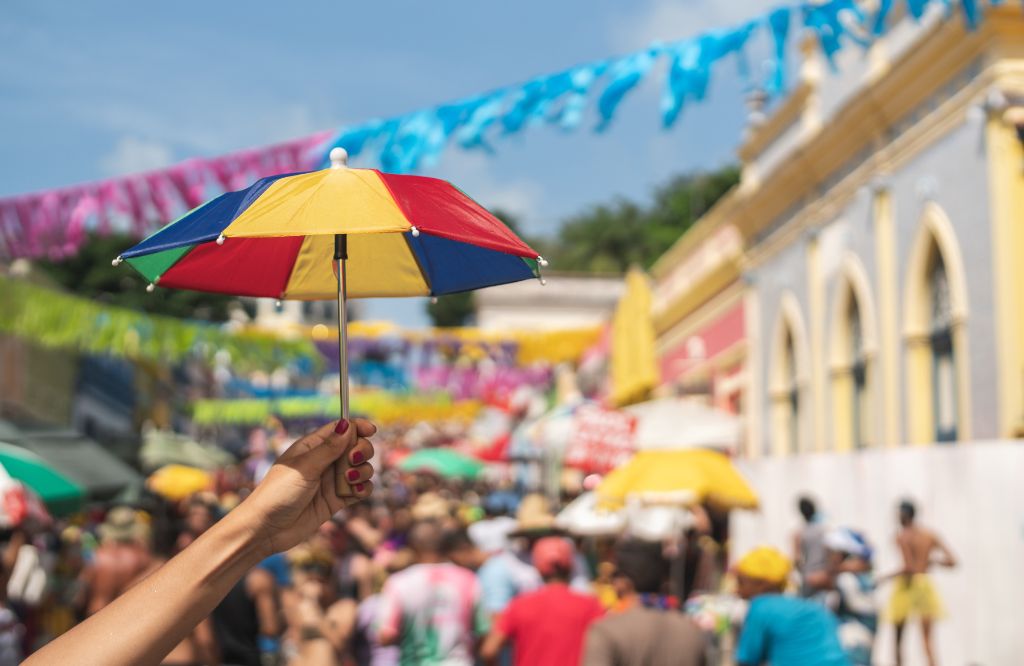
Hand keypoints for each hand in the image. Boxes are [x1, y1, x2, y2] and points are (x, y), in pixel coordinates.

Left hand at [241, 419, 375, 557]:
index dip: (357, 427)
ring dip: (363, 472)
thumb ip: (329, 448)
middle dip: (362, 452)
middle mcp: (325, 461)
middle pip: (356, 447)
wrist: (266, 529)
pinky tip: (355, 493)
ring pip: (361, 468)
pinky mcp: (337, 500)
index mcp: (313, 447)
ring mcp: (332, 481)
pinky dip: (363, 489)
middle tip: (352, 461)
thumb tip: (347, 424)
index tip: (371, 430)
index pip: (341, 430)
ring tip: (350, 481)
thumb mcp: (304, 467)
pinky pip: (360, 489)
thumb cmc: (278, 493)